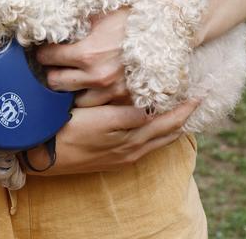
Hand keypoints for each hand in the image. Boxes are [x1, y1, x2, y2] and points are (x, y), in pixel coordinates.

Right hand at [23, 99, 198, 173]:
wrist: (44, 155)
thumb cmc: (66, 129)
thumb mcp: (96, 117)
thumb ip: (125, 113)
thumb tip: (150, 105)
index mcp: (130, 136)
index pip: (166, 118)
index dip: (182, 104)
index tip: (198, 89)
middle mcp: (133, 147)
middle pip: (168, 130)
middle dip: (186, 114)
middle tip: (201, 97)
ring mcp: (126, 154)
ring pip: (160, 139)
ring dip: (176, 124)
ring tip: (190, 111)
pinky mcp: (116, 158)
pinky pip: (150, 145)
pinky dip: (163, 134)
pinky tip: (163, 127)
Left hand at [35, 7, 132, 106]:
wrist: (166, 29)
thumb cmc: (133, 17)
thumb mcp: (101, 12)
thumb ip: (76, 20)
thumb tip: (53, 17)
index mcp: (87, 53)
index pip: (48, 58)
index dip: (42, 53)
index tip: (42, 51)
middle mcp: (97, 77)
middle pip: (56, 83)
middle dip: (52, 73)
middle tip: (53, 67)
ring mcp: (113, 93)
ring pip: (75, 101)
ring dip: (72, 91)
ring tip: (72, 79)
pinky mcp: (127, 101)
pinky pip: (100, 109)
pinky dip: (94, 100)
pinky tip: (92, 90)